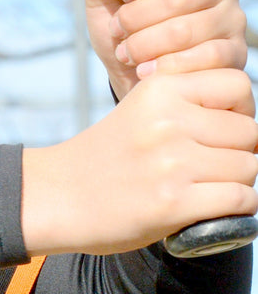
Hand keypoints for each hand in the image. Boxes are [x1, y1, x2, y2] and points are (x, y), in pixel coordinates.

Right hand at [22, 68, 257, 255]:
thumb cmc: (104, 158)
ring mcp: (171, 162)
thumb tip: (246, 118)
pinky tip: (209, 208)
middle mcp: (167, 120)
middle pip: (248, 132)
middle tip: (209, 166)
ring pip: (248, 167)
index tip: (218, 130)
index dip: (238, 109)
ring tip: (204, 187)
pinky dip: (234, 209)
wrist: (55, 196)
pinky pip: (240, 200)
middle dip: (238, 151)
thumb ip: (185, 104)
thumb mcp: (139, 111)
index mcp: (158, 89)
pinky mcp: (173, 202)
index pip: (237, 84)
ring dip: (235, 182)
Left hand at [84, 0, 247, 99]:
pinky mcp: (235, 52)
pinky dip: (165, 66)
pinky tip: (145, 69)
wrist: (129, 70)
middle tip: (117, 30)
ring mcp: (232, 17)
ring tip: (126, 52)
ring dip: (143, 45)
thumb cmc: (121, 23)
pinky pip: (205, 58)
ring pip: (186, 30)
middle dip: (134, 18)